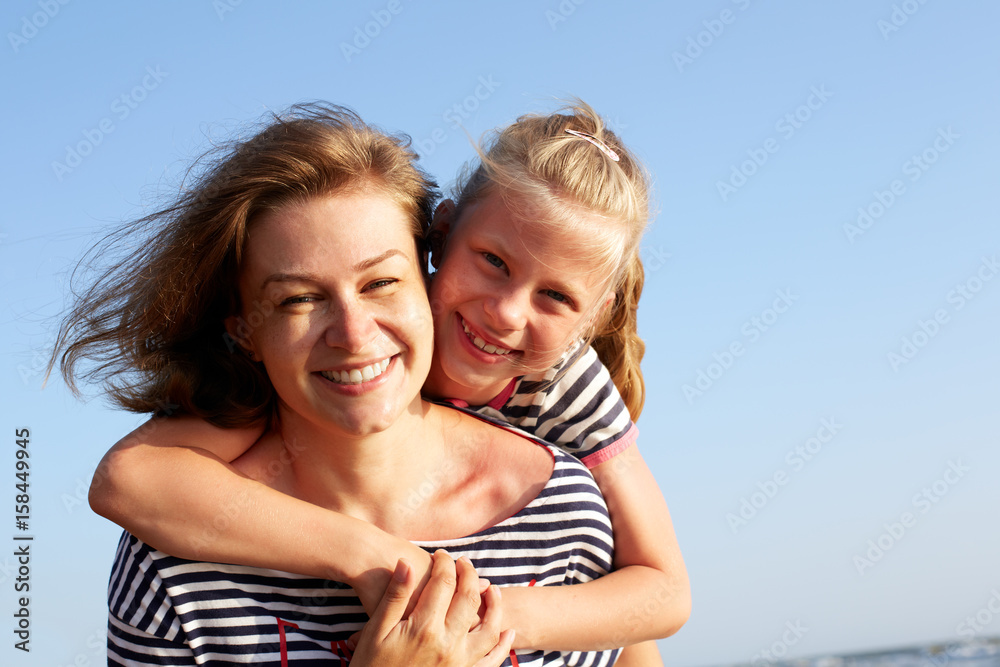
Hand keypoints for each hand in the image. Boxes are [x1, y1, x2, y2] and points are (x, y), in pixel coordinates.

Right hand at [349, 551, 514, 666]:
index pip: (444, 583)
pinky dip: (502, 646)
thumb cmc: (369, 663)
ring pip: (488, 629)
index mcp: (424, 628)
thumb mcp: (376, 628)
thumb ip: (395, 596)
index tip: (441, 555)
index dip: (445, 563)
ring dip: (495, 605)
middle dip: (469, 574)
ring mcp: (458, 663)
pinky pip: (490, 661)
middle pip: (469, 599)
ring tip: (491, 589)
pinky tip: (507, 632)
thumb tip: (405, 562)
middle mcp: (446, 645)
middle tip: (463, 562)